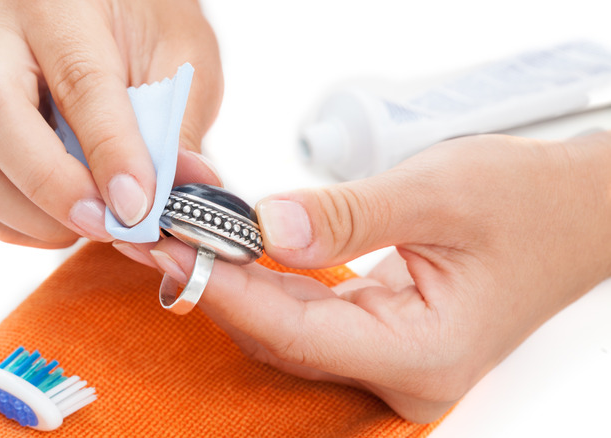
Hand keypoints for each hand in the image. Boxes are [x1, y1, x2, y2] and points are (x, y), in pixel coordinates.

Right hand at [0, 0, 222, 247]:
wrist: (114, 15)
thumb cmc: (147, 25)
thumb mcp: (182, 55)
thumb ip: (179, 124)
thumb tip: (183, 194)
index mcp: (57, 6)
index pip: (79, 84)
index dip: (109, 153)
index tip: (138, 206)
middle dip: (54, 187)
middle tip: (109, 226)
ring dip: (39, 218)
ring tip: (101, 224)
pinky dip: (26, 226)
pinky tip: (73, 220)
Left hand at [150, 132, 610, 421]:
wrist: (574, 213)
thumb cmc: (529, 203)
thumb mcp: (439, 193)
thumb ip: (347, 215)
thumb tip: (266, 228)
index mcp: (424, 354)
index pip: (297, 331)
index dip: (226, 290)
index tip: (172, 248)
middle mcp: (400, 370)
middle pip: (282, 336)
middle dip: (216, 282)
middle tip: (161, 232)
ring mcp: (388, 357)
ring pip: (287, 328)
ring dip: (234, 280)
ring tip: (184, 234)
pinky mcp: (379, 334)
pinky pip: (307, 314)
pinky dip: (266, 280)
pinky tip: (232, 248)